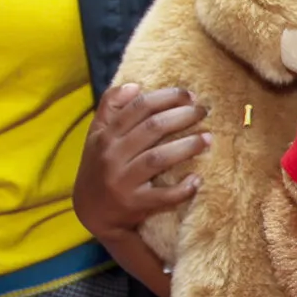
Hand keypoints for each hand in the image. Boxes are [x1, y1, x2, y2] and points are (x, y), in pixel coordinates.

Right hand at [74, 84, 209, 241]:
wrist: (89, 211)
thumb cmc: (100, 166)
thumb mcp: (96, 135)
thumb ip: (110, 107)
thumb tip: (134, 85)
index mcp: (105, 135)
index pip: (139, 107)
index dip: (167, 98)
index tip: (189, 95)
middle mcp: (111, 155)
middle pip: (152, 128)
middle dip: (182, 116)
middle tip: (203, 112)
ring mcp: (121, 181)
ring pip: (158, 158)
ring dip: (187, 146)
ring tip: (207, 139)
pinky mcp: (133, 204)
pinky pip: (162, 195)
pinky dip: (182, 188)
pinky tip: (197, 179)